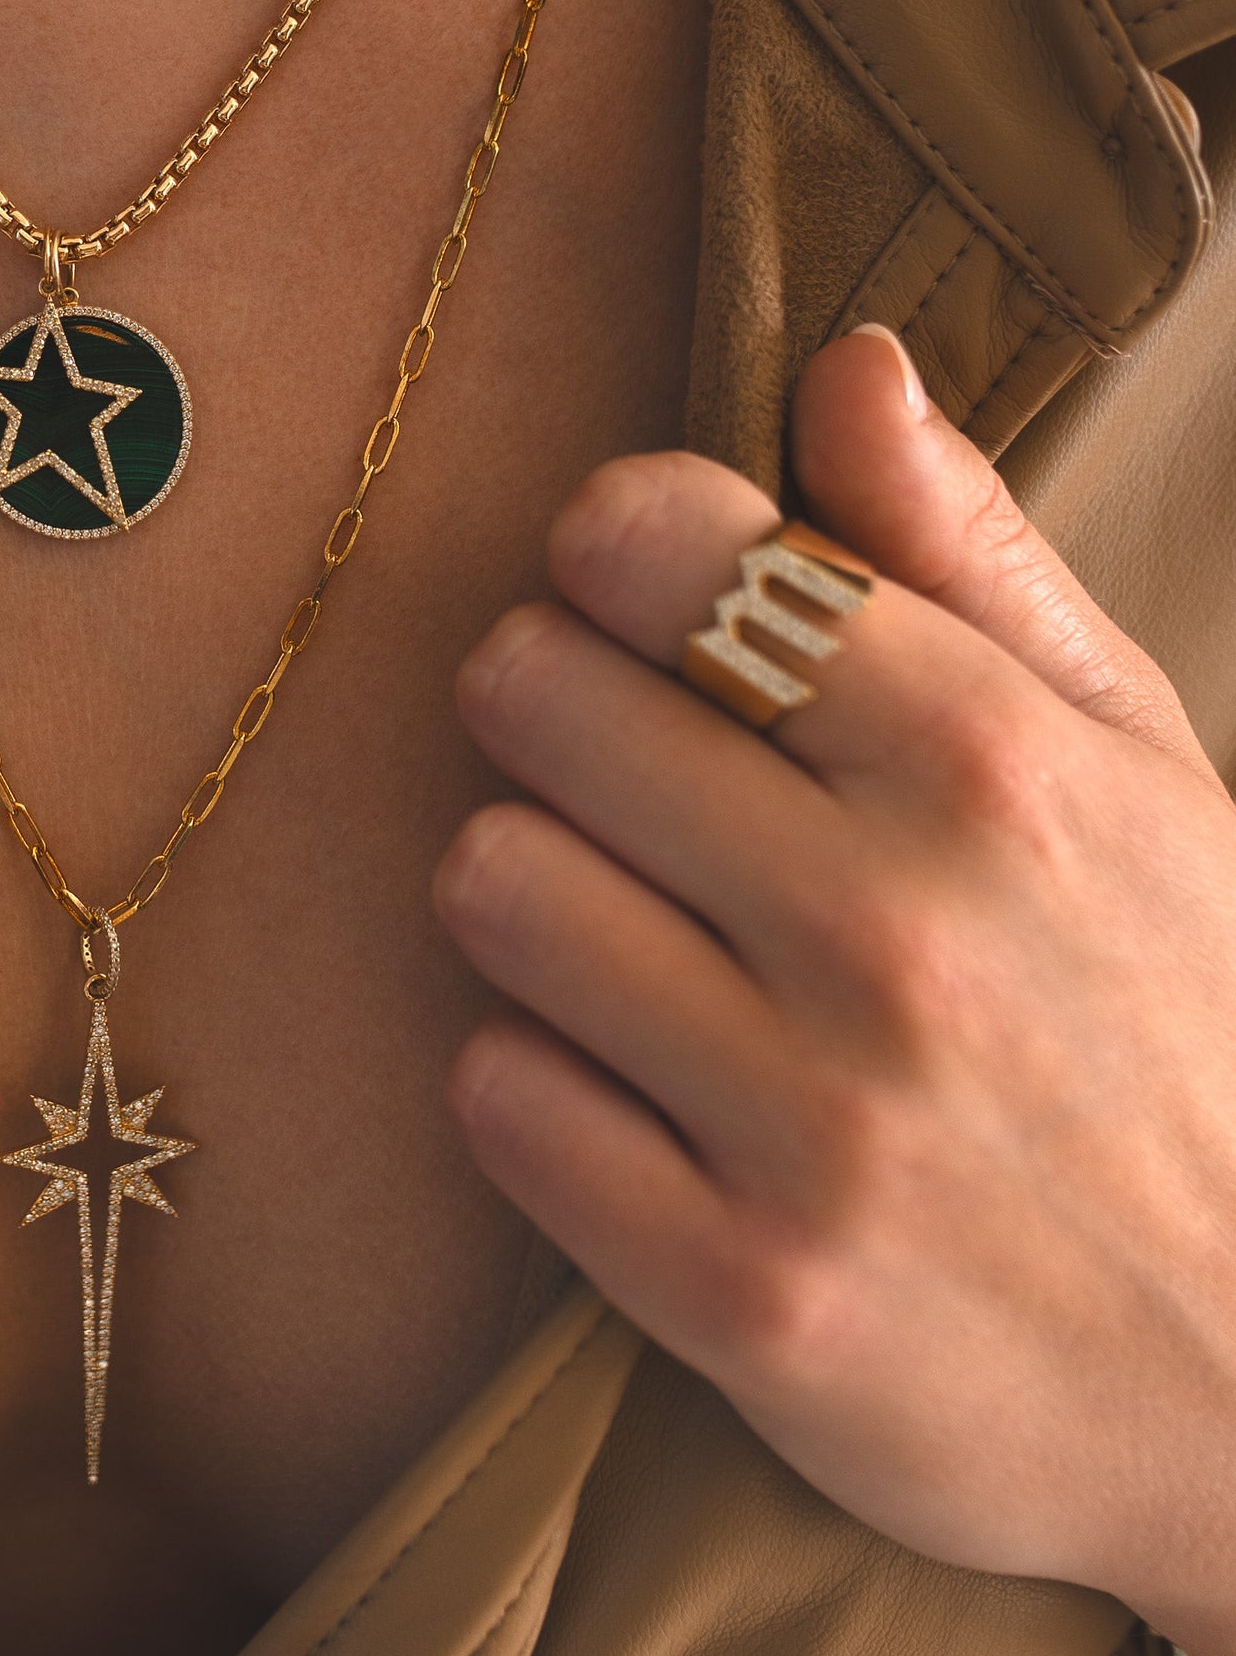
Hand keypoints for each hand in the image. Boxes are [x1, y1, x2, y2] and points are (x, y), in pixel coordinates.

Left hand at [436, 327, 1235, 1655]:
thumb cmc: (1185, 1025)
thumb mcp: (1134, 767)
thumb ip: (969, 558)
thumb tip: (846, 363)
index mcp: (992, 765)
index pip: (663, 547)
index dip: (612, 550)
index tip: (637, 596)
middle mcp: (895, 931)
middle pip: (527, 691)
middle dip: (547, 704)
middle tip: (610, 763)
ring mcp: (814, 1125)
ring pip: (488, 883)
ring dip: (527, 892)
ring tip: (625, 929)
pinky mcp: (739, 1292)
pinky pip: (496, 1099)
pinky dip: (535, 1085)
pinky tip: (631, 1090)